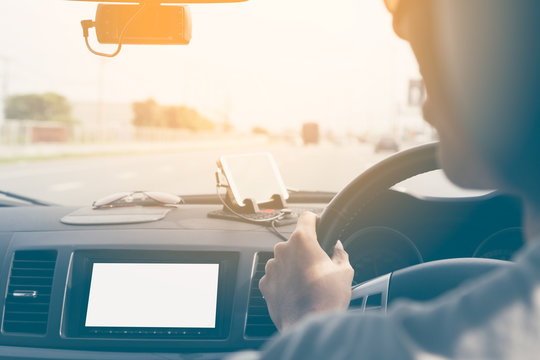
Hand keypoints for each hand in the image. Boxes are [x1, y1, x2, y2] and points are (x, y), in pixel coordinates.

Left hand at [259, 212, 353, 330]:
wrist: (308, 325)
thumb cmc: (326, 298)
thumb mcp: (344, 272)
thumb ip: (340, 254)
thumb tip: (338, 249)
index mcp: (302, 241)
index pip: (306, 217)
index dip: (314, 221)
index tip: (318, 226)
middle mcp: (283, 250)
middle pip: (295, 242)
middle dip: (305, 251)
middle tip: (318, 266)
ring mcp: (271, 267)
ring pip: (284, 259)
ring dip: (293, 266)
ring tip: (307, 283)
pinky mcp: (265, 284)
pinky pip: (275, 276)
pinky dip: (283, 281)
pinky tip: (296, 293)